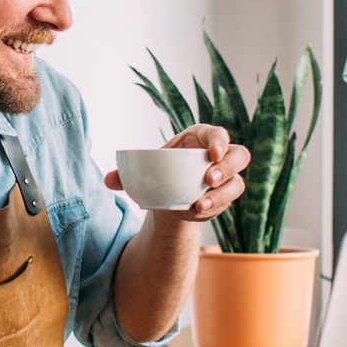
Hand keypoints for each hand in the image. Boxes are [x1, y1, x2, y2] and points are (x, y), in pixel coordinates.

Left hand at [104, 124, 249, 222]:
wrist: (168, 192)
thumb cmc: (160, 172)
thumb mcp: (145, 169)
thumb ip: (126, 174)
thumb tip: (107, 180)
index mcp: (201, 138)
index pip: (218, 134)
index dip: (219, 140)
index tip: (212, 153)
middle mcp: (220, 156)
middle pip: (238, 156)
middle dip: (227, 168)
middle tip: (209, 179)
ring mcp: (226, 177)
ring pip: (237, 182)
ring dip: (222, 194)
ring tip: (201, 205)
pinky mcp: (226, 196)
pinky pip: (229, 201)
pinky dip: (215, 208)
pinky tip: (197, 212)